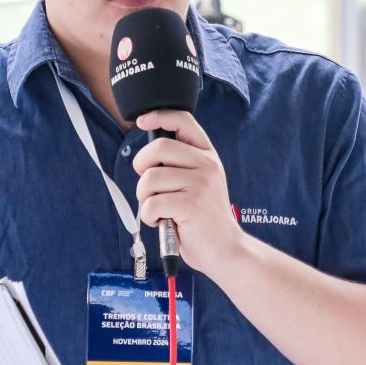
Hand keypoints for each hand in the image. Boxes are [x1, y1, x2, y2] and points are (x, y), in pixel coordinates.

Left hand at [134, 110, 243, 273]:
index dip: (159, 116)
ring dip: (144, 197)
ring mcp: (200, 184)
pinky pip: (152, 203)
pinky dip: (148, 215)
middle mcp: (207, 165)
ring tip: (157, 208)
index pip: (183, 121)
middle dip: (141, 165)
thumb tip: (149, 152)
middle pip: (158, 148)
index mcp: (207, 155)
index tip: (142, 122)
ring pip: (150, 178)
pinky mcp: (191, 205)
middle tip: (147, 184)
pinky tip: (160, 221)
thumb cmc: (204, 217)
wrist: (224, 248)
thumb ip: (182, 164)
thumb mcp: (200, 182)